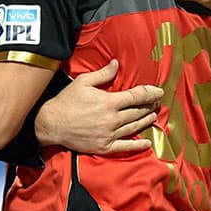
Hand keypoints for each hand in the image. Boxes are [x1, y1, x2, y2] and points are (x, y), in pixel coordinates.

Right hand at [34, 60, 162, 153]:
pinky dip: (138, 145)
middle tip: (156, 103)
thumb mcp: (82, 82)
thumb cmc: (66, 101)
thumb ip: (103, 74)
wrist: (51, 124)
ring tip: (153, 116)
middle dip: (149, 106)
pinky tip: (147, 143)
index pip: (136, 96)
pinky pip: (126, 147)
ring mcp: (110, 134)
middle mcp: (113, 119)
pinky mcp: (105, 146)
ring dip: (146, 121)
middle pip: (138, 112)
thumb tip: (116, 64)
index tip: (159, 91)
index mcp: (109, 101)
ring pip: (134, 127)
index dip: (150, 93)